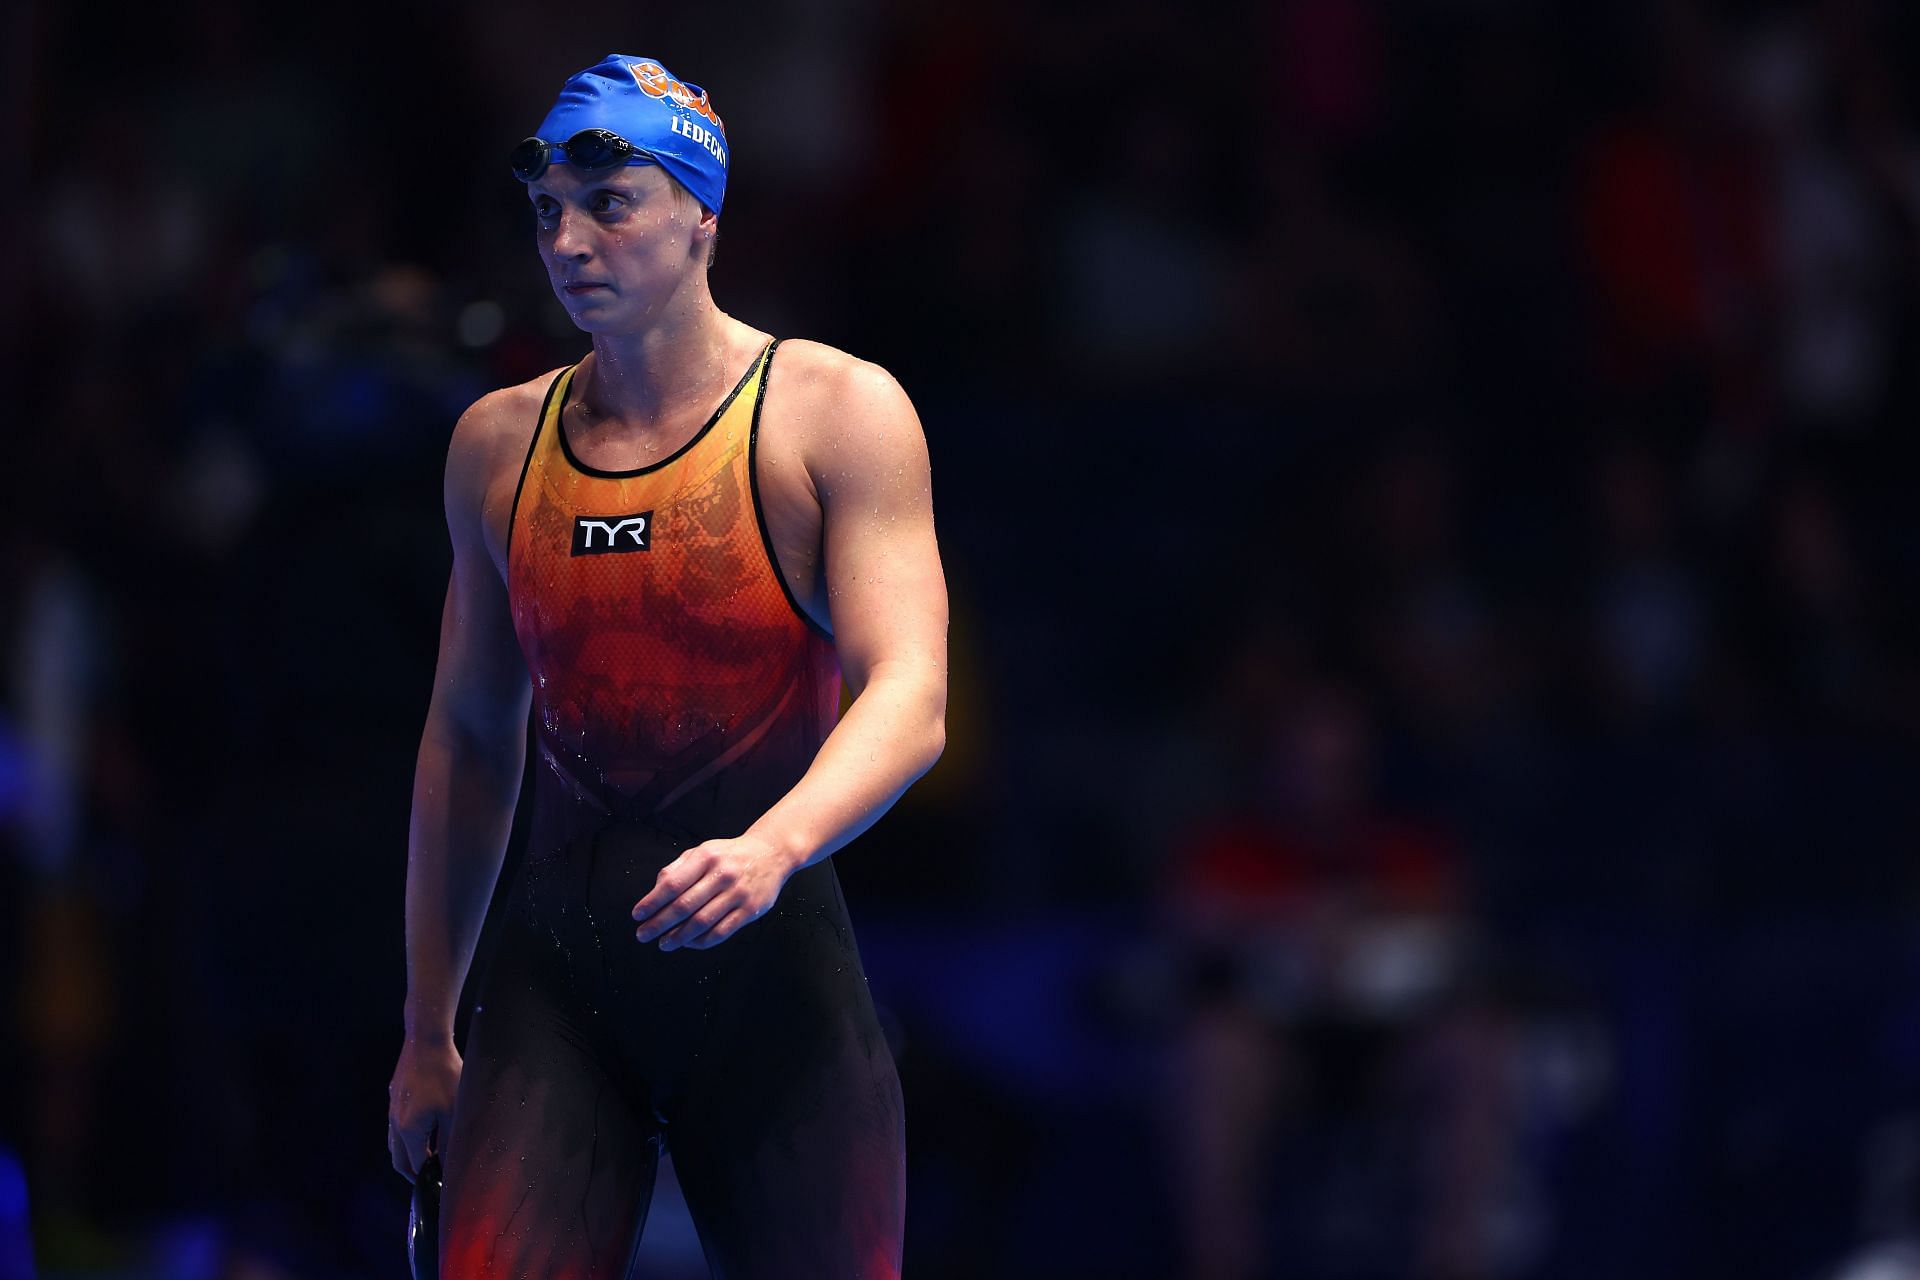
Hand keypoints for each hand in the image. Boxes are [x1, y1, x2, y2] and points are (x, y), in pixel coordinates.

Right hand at [388, 1037, 461, 1182]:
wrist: (425, 1041)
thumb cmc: (445, 1075)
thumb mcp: (454, 1110)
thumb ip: (450, 1140)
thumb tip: (450, 1164)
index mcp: (409, 1130)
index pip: (416, 1166)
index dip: (429, 1179)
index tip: (441, 1185)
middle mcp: (395, 1123)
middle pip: (399, 1160)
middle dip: (414, 1174)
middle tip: (431, 1179)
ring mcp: (392, 1110)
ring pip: (395, 1144)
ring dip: (409, 1155)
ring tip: (429, 1158)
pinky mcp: (394, 1097)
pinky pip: (396, 1127)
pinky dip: (407, 1138)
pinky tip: (424, 1131)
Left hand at [632, 832, 796, 950]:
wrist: (772, 853)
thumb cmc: (729, 855)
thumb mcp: (703, 851)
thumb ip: (677, 869)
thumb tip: (655, 892)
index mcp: (706, 857)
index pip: (672, 884)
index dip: (652, 902)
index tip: (637, 915)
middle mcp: (722, 874)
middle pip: (684, 906)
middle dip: (659, 924)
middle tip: (643, 935)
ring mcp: (738, 893)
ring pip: (701, 922)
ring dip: (678, 937)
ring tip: (664, 944)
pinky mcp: (750, 910)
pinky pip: (721, 931)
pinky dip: (702, 941)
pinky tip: (689, 943)